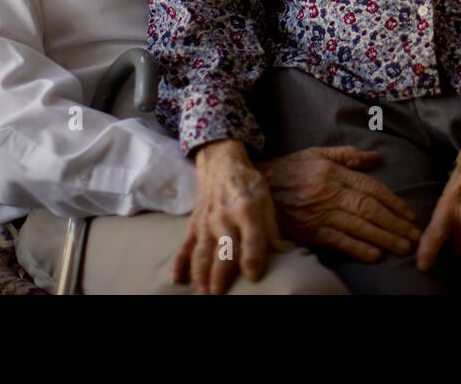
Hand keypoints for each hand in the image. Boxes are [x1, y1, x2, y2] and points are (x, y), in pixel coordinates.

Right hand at [172, 139, 285, 293]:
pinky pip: (185, 246)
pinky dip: (179, 263)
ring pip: (202, 253)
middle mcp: (224, 217)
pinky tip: (177, 279)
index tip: (253, 278)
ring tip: (204, 292)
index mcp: (247, 209)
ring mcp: (206, 222)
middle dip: (221, 276)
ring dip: (201, 275)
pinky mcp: (193, 225)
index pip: (252, 239)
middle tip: (221, 295)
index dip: (253, 260)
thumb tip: (283, 252)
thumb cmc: (248, 185)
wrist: (221, 165)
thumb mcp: (266, 200)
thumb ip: (271, 228)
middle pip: (223, 251)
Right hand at [256, 146, 422, 261]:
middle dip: (395, 223)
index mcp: (333, 172)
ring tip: (403, 247)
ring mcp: (319, 213)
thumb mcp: (317, 154)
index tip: (409, 214)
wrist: (255, 189)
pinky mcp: (309, 231)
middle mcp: (329, 192)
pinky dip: (357, 248)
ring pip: (358, 226)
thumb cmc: (289, 170)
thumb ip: (348, 155)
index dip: (393, 201)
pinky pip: (337, 241)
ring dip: (384, 237)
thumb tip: (376, 158)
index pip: (370, 188)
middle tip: (415, 236)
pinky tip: (375, 255)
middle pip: (369, 208)